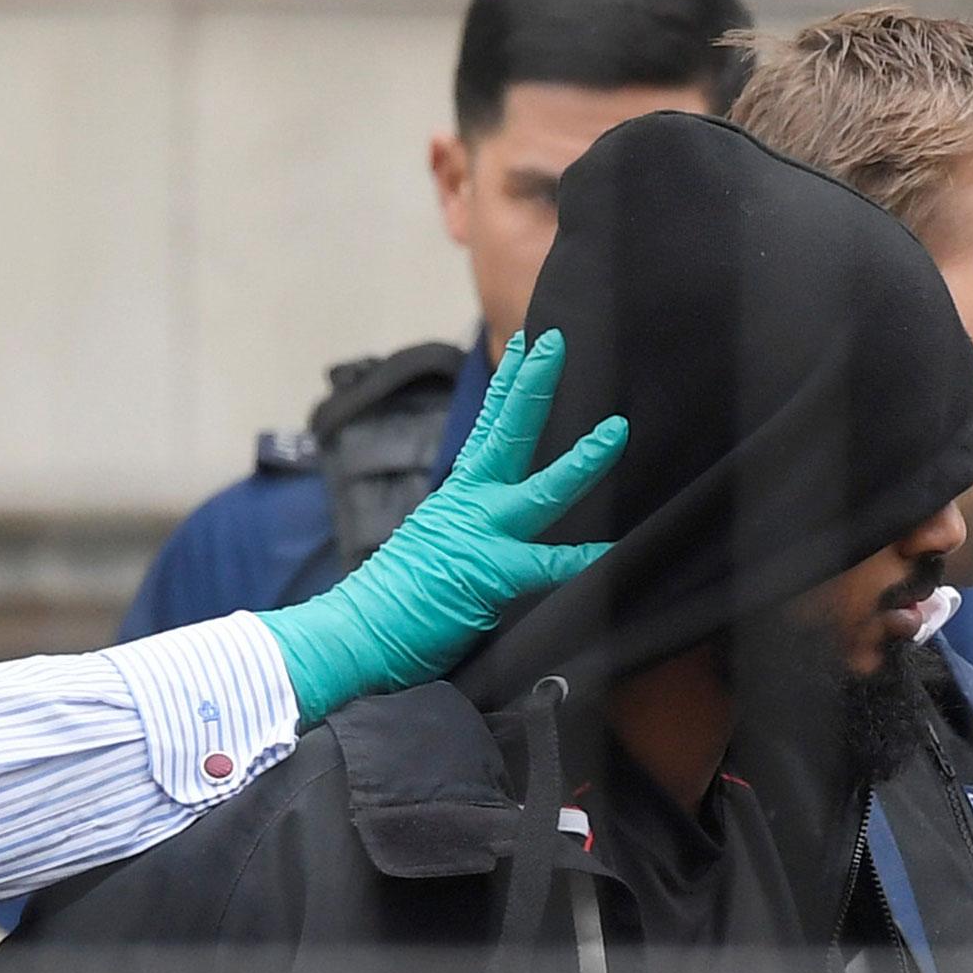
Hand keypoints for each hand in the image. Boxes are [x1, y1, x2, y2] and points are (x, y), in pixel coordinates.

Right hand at [258, 329, 626, 725]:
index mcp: (455, 496)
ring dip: (581, 462)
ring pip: (540, 492)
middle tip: (554, 341)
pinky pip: (546, 565)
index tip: (525, 344)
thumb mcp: (432, 547)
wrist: (356, 632)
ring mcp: (479, 536)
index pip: (488, 428)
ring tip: (616, 431)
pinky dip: (581, 558)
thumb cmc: (393, 603)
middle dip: (531, 387)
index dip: (509, 385)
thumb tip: (485, 525)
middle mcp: (467, 505)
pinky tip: (615, 547)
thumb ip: (464, 528)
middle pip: (506, 435)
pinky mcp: (488, 575)